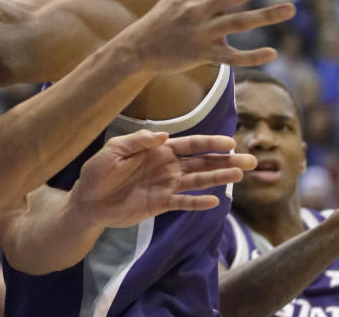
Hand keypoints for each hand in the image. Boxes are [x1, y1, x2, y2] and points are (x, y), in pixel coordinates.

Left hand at [69, 130, 256, 227]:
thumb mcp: (114, 151)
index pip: (190, 145)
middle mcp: (167, 166)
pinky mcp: (160, 204)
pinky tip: (215, 202)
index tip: (231, 143)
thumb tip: (164, 135)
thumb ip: (138, 142)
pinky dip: (198, 202)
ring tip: (240, 176)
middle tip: (250, 160)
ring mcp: (166, 185)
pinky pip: (184, 203)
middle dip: (226, 161)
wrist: (88, 201)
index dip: (210, 143)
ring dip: (219, 178)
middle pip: (202, 162)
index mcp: (158, 149)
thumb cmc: (97, 171)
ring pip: (198, 181)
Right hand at [122, 0, 297, 70]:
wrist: (138, 47)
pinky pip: (230, 56)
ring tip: (291, 9)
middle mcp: (197, 8)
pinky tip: (272, 53)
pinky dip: (251, 56)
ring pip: (238, 22)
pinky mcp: (200, 54)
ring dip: (267, 15)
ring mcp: (199, 31)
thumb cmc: (163, 17)